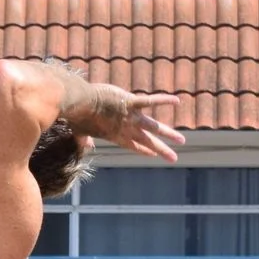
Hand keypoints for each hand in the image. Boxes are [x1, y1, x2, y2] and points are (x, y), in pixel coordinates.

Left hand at [67, 83, 185, 163]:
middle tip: (174, 158)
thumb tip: (85, 147)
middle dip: (162, 149)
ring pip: (153, 126)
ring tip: (181, 140)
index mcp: (115, 135)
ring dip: (168, 134)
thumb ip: (83, 140)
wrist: (78, 103)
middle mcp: (125, 128)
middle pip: (147, 141)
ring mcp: (129, 116)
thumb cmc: (76, 116)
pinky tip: (177, 101)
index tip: (153, 154)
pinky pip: (150, 101)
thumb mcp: (79, 131)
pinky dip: (164, 101)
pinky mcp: (130, 102)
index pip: (133, 145)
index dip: (143, 150)